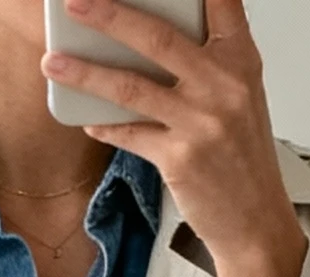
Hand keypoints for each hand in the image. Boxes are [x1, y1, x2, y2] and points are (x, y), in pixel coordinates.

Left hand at [43, 0, 306, 276]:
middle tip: (75, 2)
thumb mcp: (240, 97)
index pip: (219, 1)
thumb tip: (154, 36)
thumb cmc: (244, 158)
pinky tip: (87, 118)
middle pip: (158, 36)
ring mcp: (201, 123)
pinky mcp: (179, 159)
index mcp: (241, 60)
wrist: (256, 221)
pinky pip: (129, 134)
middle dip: (110, 14)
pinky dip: (104, 125)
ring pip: (132, 87)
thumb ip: (208, 61)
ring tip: (54, 61)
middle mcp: (223, 86)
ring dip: (86, 72)